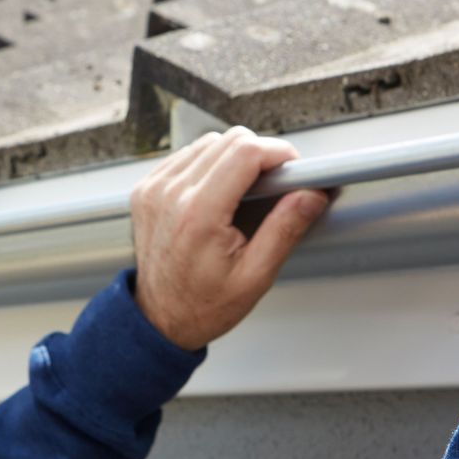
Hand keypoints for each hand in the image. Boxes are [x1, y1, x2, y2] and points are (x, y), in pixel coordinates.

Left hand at [129, 126, 330, 349]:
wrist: (160, 318)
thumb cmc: (203, 305)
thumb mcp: (255, 276)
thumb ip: (285, 229)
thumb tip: (312, 194)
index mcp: (197, 215)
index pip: (245, 152)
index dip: (278, 153)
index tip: (294, 168)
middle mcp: (170, 194)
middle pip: (229, 140)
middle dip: (260, 154)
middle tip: (275, 184)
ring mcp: (153, 188)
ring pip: (208, 142)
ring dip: (234, 158)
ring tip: (246, 191)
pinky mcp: (146, 188)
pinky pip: (187, 155)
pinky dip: (209, 164)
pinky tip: (219, 191)